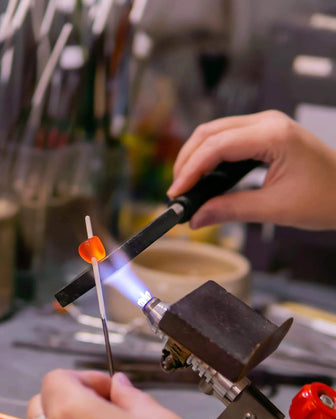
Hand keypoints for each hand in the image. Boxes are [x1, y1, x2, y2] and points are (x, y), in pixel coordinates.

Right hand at [167, 110, 335, 229]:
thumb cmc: (327, 197)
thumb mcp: (275, 209)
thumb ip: (230, 211)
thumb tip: (196, 217)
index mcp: (273, 135)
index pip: (216, 146)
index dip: (190, 169)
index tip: (177, 192)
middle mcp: (267, 122)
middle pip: (209, 133)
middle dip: (187, 161)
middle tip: (177, 190)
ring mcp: (266, 125)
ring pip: (215, 133)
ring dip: (195, 157)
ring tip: (185, 184)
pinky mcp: (264, 134)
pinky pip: (226, 138)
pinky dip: (209, 156)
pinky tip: (203, 174)